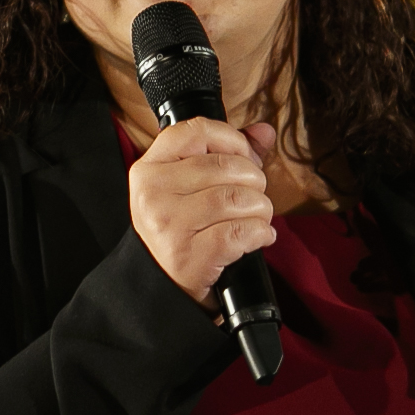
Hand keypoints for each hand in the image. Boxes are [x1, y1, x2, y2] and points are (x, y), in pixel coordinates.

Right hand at [130, 117, 277, 307]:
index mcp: (149, 168)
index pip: (196, 130)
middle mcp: (153, 193)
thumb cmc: (181, 229)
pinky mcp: (189, 256)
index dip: (231, 139)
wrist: (161, 284)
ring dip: (261, 209)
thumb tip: (264, 132)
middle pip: (227, 166)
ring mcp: (169, 225)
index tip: (244, 157)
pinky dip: (260, 233)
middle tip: (252, 196)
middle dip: (254, 180)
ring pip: (238, 198)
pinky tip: (257, 237)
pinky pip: (241, 232)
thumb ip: (227, 153)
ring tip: (257, 218)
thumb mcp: (190, 187)